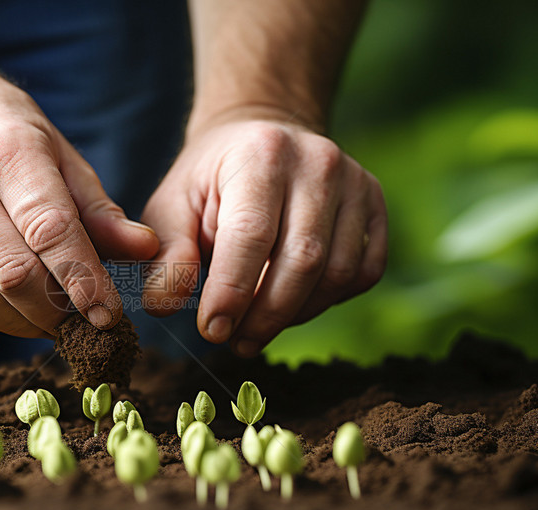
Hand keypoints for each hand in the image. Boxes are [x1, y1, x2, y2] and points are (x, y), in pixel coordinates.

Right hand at [0, 67, 158, 337]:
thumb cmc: (10, 137)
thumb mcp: (63, 158)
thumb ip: (102, 212)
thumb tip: (148, 251)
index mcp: (8, 152)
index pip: (49, 229)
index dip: (83, 280)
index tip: (109, 315)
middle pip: (12, 273)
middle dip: (56, 311)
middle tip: (85, 324)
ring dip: (25, 322)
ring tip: (54, 321)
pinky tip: (19, 308)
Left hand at [141, 112, 386, 355]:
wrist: (260, 138)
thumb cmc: (209, 182)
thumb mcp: (172, 207)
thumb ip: (169, 256)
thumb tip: (163, 307)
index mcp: (260, 154)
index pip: (252, 235)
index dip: (233, 293)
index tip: (213, 332)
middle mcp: (317, 162)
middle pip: (303, 261)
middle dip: (266, 316)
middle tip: (236, 342)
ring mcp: (354, 181)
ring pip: (338, 273)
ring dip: (296, 314)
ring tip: (258, 326)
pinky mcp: (374, 203)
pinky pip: (364, 272)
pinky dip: (329, 301)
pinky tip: (294, 303)